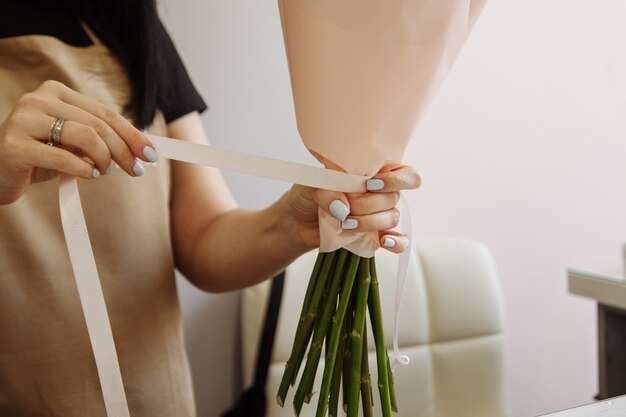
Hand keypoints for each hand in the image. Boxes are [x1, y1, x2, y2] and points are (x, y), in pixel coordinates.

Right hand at [0, 80, 157, 204]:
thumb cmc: (40, 156)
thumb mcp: (73, 144)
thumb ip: (100, 140)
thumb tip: (141, 149)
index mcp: (57, 93)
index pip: (106, 113)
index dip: (133, 134)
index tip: (151, 154)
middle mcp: (39, 100)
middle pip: (98, 125)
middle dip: (124, 150)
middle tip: (136, 170)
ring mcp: (24, 120)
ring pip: (84, 136)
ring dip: (104, 158)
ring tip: (105, 171)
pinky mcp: (14, 146)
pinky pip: (61, 157)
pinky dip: (83, 169)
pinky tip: (90, 175)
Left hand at [286, 165, 420, 252]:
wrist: (297, 220)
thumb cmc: (308, 195)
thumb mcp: (313, 185)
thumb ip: (328, 191)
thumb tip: (344, 208)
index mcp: (373, 172)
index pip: (405, 173)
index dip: (395, 180)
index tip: (370, 184)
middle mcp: (381, 192)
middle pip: (394, 198)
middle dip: (368, 205)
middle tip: (345, 208)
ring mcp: (379, 215)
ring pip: (392, 218)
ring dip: (370, 223)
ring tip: (345, 225)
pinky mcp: (374, 236)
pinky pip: (397, 241)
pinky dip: (395, 243)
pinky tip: (383, 242)